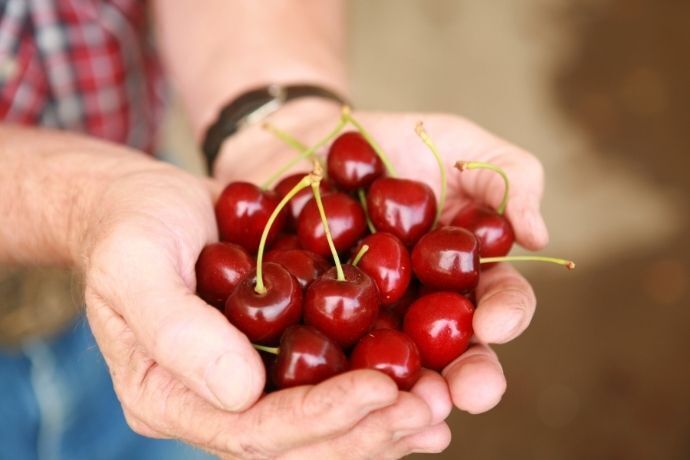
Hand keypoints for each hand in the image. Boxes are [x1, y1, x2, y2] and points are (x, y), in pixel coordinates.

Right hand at [82, 153, 450, 457]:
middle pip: (298, 443)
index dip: (322, 417)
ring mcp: (248, 382)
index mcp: (171, 397)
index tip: (382, 390)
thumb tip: (243, 392)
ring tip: (440, 407)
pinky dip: (380, 391)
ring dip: (385, 422)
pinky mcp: (277, 353)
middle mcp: (215, 402)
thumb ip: (177, 330)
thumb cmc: (130, 228)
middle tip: (430, 409)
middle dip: (367, 429)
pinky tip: (426, 385)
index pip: (253, 431)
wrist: (140, 205)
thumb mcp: (137, 266)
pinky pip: (331, 384)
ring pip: (323, 426)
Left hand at [216, 105, 548, 413]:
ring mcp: (372, 318)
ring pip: (394, 365)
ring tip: (403, 403)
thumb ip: (509, 176)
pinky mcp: (321, 319)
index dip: (506, 314)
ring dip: (403, 389)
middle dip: (465, 377)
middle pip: (454, 352)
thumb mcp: (458, 141)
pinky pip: (327, 349)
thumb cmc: (396, 142)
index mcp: (465, 271)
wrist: (315, 139)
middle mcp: (424, 305)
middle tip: (465, 394)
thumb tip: (539, 235)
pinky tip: (334, 385)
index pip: (499, 301)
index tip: (496, 321)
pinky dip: (332, 369)